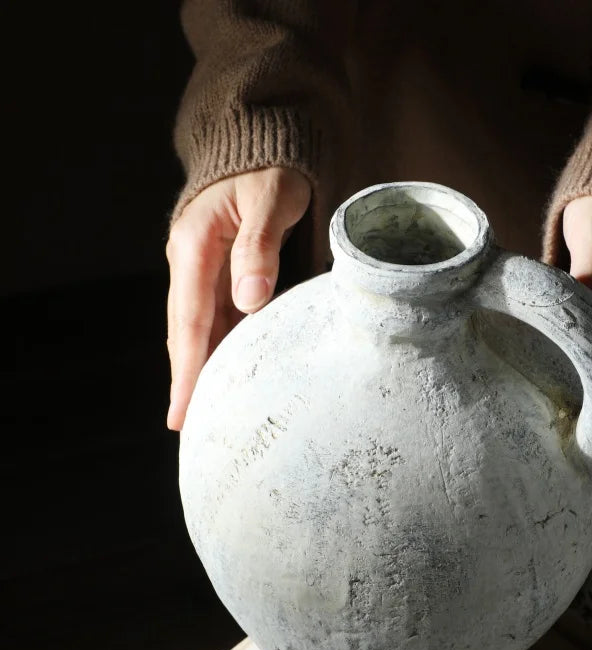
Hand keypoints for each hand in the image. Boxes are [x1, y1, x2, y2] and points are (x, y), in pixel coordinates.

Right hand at [166, 167, 310, 430]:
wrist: (263, 146)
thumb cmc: (272, 168)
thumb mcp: (272, 198)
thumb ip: (260, 246)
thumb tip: (251, 300)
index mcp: (195, 244)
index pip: (190, 318)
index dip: (187, 367)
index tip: (182, 408)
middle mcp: (190, 260)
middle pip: (186, 330)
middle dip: (187, 377)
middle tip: (188, 424)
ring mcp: (201, 267)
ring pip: (198, 327)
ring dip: (201, 365)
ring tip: (206, 407)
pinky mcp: (218, 271)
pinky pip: (215, 317)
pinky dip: (218, 345)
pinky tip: (227, 370)